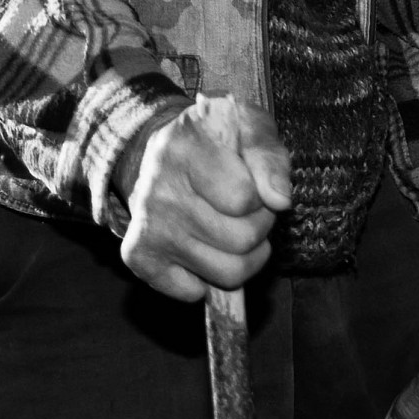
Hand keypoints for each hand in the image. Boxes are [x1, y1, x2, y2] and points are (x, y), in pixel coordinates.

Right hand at [119, 95, 292, 301]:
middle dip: (259, 226)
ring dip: (244, 255)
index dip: (261, 196)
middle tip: (248, 208)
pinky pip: (192, 292)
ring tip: (232, 226)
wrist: (170, 147)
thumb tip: (280, 200)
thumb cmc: (219, 138)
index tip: (252, 183)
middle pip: (241, 240)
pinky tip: (204, 246)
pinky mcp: (139, 255)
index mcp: (183, 148)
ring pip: (227, 272)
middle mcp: (157, 190)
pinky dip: (208, 279)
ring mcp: (147, 226)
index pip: (244, 200)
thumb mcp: (251, 126)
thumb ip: (270, 158)